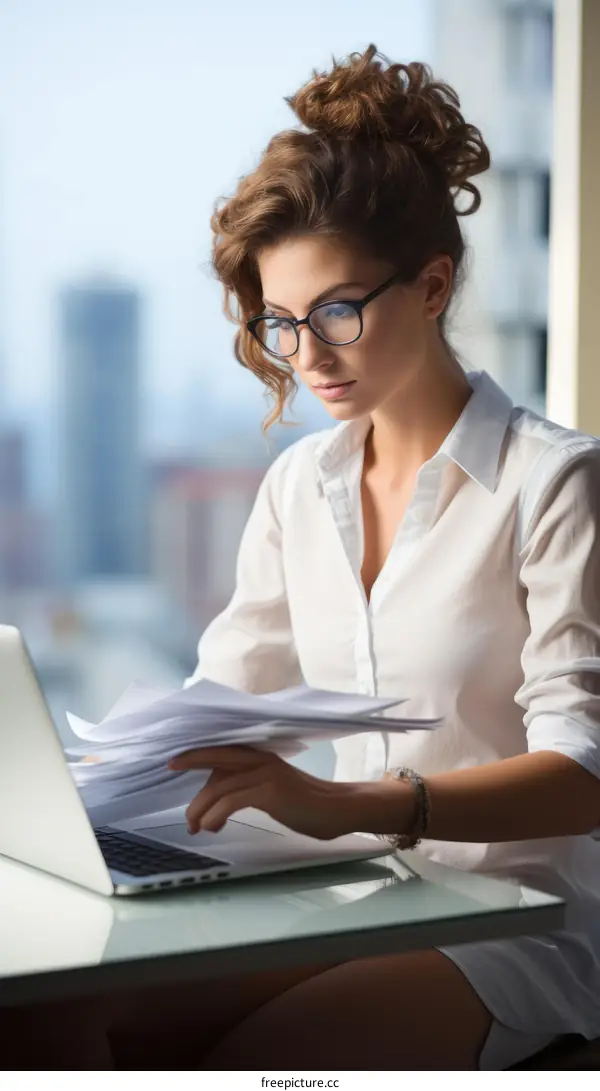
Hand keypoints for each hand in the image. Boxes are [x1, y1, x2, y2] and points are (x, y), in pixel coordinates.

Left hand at [168, 745, 367, 839]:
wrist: (336, 810)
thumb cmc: (305, 804)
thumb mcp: (272, 789)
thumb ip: (247, 786)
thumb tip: (216, 800)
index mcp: (261, 756)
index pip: (222, 750)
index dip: (196, 754)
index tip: (173, 761)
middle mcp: (261, 759)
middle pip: (216, 759)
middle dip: (189, 768)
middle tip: (174, 791)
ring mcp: (266, 773)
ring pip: (220, 786)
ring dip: (201, 808)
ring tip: (195, 827)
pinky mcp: (270, 791)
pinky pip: (232, 800)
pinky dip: (216, 815)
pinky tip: (212, 827)